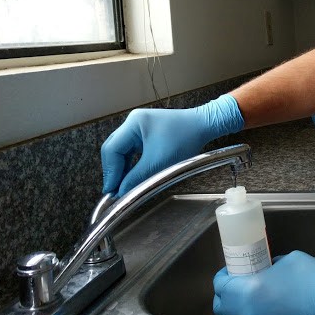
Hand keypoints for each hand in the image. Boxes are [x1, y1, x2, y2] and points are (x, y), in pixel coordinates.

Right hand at [101, 94, 243, 196]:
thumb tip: (120, 192)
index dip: (110, 172)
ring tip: (123, 185)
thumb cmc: (184, 139)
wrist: (204, 126)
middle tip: (115, 190)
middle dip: (114, 170)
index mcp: (133, 123)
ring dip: (122, 167)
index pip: (112, 149)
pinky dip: (131, 163)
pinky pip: (133, 149)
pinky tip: (133, 175)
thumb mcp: (158, 162)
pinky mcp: (148, 132)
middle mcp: (133, 121)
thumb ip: (136, 178)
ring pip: (123, 150)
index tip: (111, 190)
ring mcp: (140, 126)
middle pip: (114, 148)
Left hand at [212, 251, 314, 314]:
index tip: (231, 270)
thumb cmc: (311, 281)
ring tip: (247, 297)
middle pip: (221, 306)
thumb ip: (267, 264)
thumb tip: (263, 268)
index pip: (220, 285)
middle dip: (225, 293)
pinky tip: (261, 308)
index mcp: (248, 291)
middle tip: (236, 282)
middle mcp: (248, 313)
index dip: (224, 275)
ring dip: (234, 308)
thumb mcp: (285, 260)